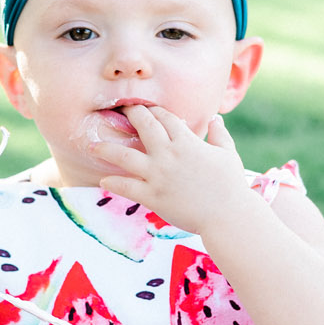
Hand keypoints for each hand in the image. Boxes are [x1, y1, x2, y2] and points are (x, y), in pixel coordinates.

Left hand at [96, 107, 255, 234]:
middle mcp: (169, 154)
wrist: (227, 216)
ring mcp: (158, 175)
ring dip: (107, 148)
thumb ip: (219, 134)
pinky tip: (103, 181)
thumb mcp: (228, 153)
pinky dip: (113, 183)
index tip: (145, 109)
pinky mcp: (153, 196)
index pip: (165, 117)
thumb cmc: (231, 185)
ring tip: (93, 145)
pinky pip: (127, 187)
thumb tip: (215, 119)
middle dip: (131, 114)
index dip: (154, 111)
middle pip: (144, 125)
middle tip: (120, 110)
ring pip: (125, 156)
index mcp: (187, 142)